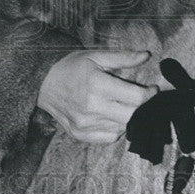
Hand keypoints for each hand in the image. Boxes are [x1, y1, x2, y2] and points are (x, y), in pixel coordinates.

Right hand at [38, 49, 155, 143]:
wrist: (42, 85)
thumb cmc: (71, 68)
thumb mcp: (96, 56)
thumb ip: (123, 57)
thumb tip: (146, 56)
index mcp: (97, 84)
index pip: (136, 97)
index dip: (150, 94)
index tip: (152, 89)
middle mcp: (91, 107)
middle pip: (132, 116)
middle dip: (142, 107)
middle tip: (143, 98)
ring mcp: (85, 124)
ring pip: (122, 127)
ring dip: (129, 117)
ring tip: (125, 105)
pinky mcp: (81, 135)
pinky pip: (110, 137)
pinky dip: (116, 128)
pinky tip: (113, 116)